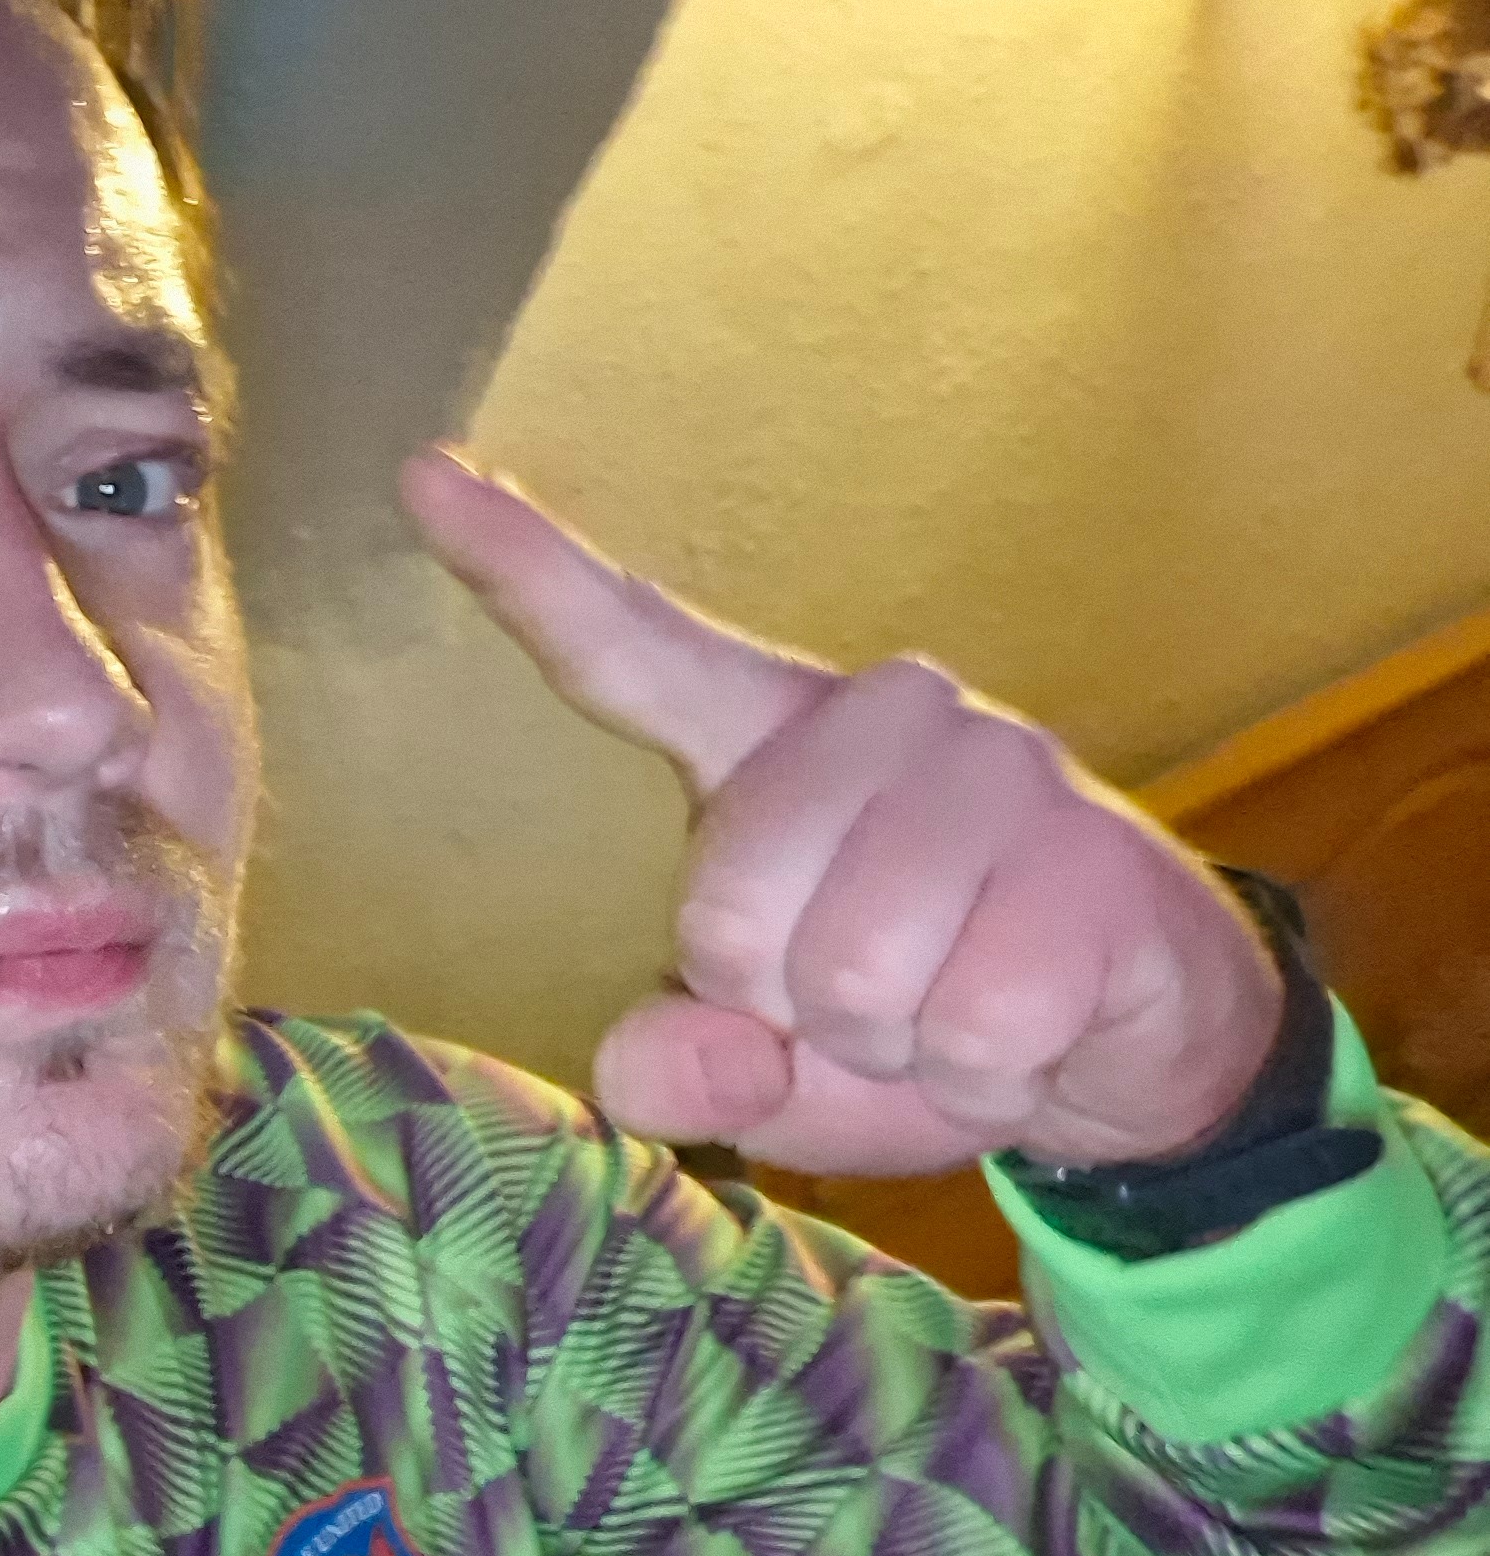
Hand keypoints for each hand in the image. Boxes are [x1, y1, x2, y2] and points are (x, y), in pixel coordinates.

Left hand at [399, 450, 1283, 1174]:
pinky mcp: (1086, 853)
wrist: (1135, 1047)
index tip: (421, 477)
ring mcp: (991, 768)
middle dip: (794, 1011)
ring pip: (855, 974)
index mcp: (770, 749)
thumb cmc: (922, 1024)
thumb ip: (684, 1072)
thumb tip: (658, 1069)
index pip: (630, 652)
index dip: (523, 575)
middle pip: (731, 916)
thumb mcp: (776, 1078)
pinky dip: (990, 1069)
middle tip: (878, 1000)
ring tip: (959, 1004)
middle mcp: (877, 719)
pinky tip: (1037, 1025)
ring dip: (900, 1045)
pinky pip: (971, 1021)